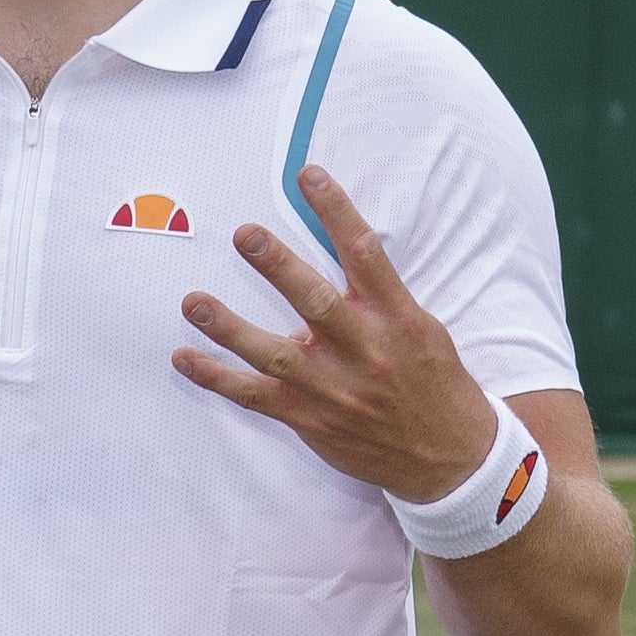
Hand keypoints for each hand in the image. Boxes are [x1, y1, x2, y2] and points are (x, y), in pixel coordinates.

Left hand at [175, 166, 493, 502]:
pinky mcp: (312, 421)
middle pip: (316, 302)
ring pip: (275, 353)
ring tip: (192, 301)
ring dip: (229, 327)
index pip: (366, 254)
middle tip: (244, 234)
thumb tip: (341, 243)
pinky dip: (217, 378)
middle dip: (278, 266)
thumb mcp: (423, 329)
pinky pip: (255, 397)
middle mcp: (366, 352)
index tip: (309, 175)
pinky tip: (184, 358)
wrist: (451, 460)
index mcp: (399, 319)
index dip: (337, 211)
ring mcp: (335, 390)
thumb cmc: (434, 384)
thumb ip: (380, 295)